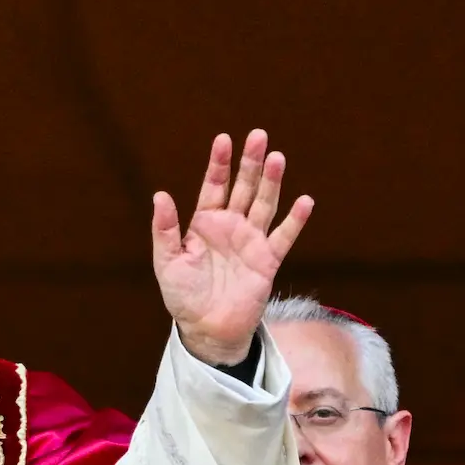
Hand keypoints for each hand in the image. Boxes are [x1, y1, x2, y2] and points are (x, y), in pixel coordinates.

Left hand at [151, 130, 313, 364]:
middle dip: (250, 163)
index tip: (224, 139)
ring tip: (276, 158)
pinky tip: (304, 201)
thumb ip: (165, 230)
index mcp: (204, 223)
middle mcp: (230, 226)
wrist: (206, 328)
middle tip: (258, 136)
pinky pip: (283, 237)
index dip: (219, 164)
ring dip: (271, 182)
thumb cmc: (183, 295)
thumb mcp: (166, 262)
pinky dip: (295, 220)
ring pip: (264, 204)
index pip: (214, 186)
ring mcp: (251, 241)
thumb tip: (160, 195)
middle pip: (243, 188)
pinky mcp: (267, 260)